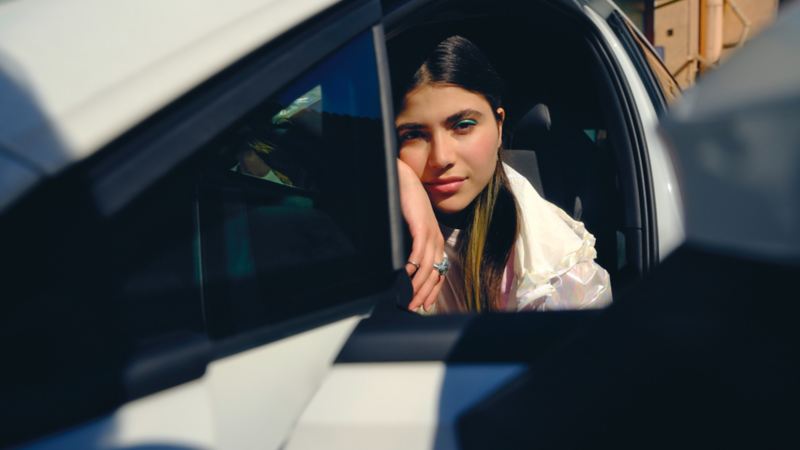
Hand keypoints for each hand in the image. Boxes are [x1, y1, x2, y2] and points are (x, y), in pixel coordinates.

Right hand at [397, 159, 444, 312]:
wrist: (404, 180)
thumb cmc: (404, 204)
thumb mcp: (409, 229)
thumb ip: (410, 247)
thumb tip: (402, 268)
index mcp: (435, 241)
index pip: (439, 273)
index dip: (432, 291)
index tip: (422, 305)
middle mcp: (437, 240)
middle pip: (435, 274)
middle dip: (424, 294)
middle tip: (412, 307)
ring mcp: (431, 234)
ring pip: (428, 267)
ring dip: (417, 286)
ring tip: (407, 298)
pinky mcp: (422, 227)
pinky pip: (419, 253)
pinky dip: (413, 267)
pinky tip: (406, 277)